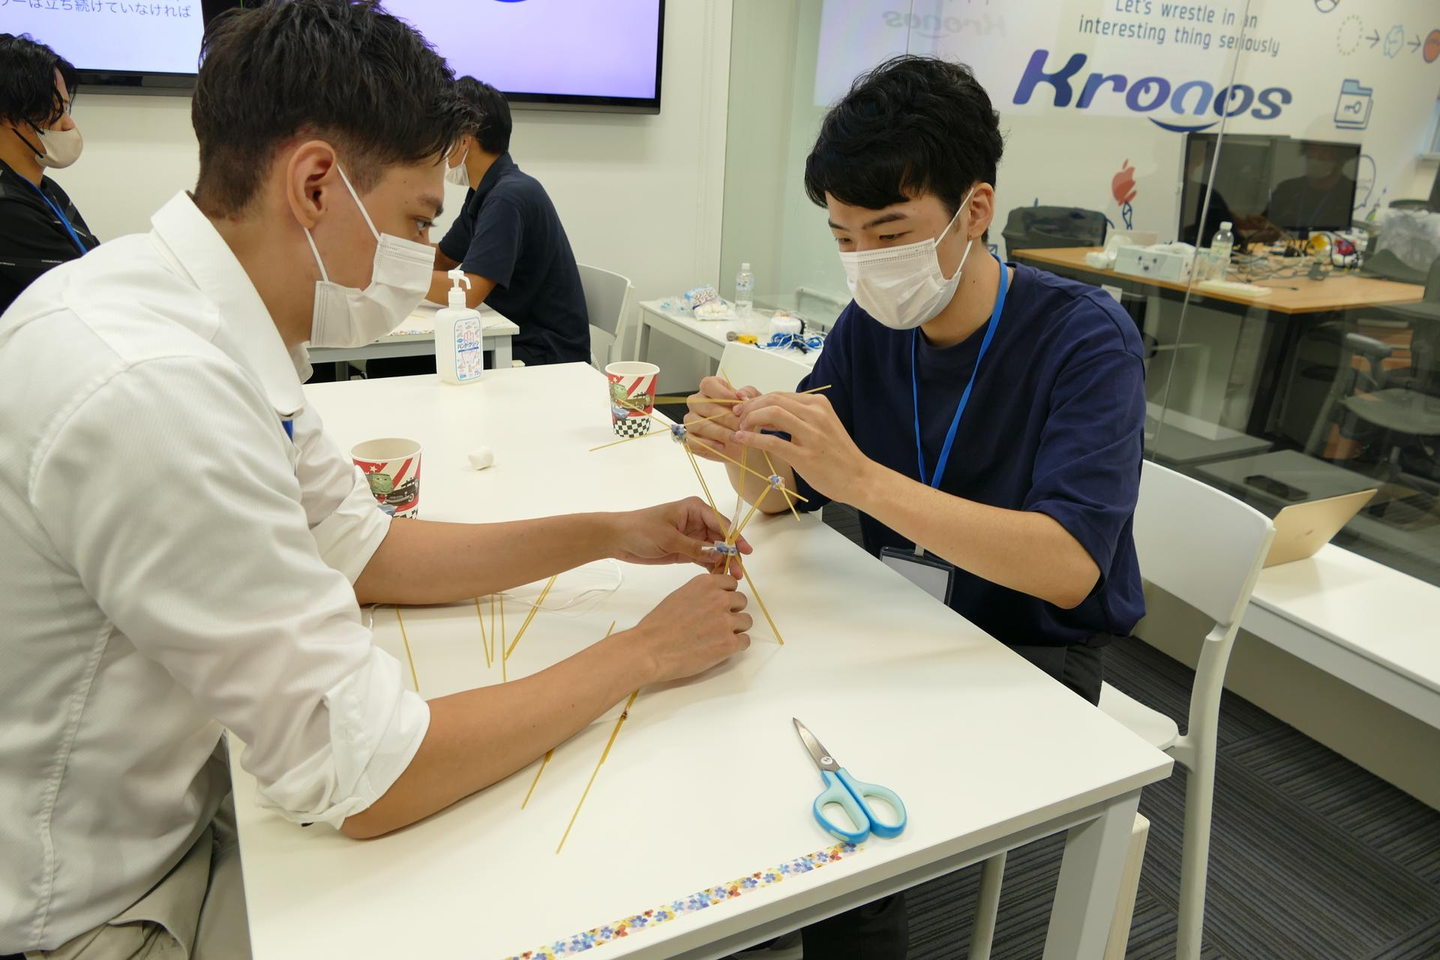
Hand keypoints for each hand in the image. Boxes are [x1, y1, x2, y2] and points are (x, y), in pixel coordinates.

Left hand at [609, 497, 752, 572]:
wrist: (618, 539)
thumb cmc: (642, 530)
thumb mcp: (669, 538)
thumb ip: (695, 547)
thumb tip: (719, 555)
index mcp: (695, 509)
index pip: (721, 523)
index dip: (735, 538)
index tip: (745, 552)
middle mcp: (697, 521)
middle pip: (722, 538)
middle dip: (731, 554)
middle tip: (738, 573)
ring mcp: (692, 537)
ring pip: (715, 550)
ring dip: (723, 563)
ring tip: (730, 579)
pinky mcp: (686, 550)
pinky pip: (705, 558)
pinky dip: (711, 567)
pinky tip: (717, 578)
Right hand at [628, 573, 751, 683]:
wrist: (651, 649)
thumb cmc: (659, 625)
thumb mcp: (680, 596)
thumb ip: (701, 594)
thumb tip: (713, 600)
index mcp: (706, 584)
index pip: (731, 583)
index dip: (725, 595)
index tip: (718, 605)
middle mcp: (720, 599)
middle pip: (741, 601)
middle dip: (732, 611)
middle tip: (716, 623)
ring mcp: (726, 621)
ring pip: (746, 621)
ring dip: (735, 629)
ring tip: (718, 637)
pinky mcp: (729, 643)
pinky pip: (745, 641)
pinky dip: (736, 645)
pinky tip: (721, 648)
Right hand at [684, 376, 760, 462]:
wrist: (742, 440)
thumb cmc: (744, 418)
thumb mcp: (752, 403)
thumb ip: (749, 395)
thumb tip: (741, 395)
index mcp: (709, 389)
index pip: (708, 384)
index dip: (722, 393)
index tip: (737, 403)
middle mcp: (696, 402)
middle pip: (707, 407)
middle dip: (727, 418)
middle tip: (742, 426)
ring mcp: (690, 420)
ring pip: (701, 425)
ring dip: (721, 433)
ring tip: (736, 438)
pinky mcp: (689, 438)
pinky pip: (693, 441)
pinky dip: (709, 445)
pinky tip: (722, 447)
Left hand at [734, 393, 872, 503]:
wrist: (858, 478)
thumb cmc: (838, 455)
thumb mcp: (821, 426)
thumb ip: (798, 417)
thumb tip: (766, 412)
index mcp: (819, 405)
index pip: (780, 394)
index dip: (757, 400)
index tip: (744, 408)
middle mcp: (816, 414)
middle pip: (773, 400)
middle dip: (750, 406)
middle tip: (738, 416)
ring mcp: (811, 435)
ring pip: (772, 413)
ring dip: (750, 419)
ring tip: (741, 428)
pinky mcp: (805, 456)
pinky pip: (772, 441)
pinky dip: (753, 438)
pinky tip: (742, 439)